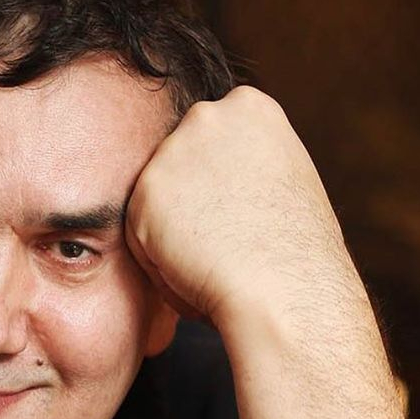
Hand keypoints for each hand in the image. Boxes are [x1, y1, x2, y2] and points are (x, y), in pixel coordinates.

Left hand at [126, 86, 408, 418]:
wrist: (287, 307)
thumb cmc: (286, 275)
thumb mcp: (266, 204)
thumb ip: (233, 178)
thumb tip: (209, 183)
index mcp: (255, 111)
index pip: (200, 145)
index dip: (200, 196)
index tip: (218, 233)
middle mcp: (221, 113)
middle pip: (168, 163)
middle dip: (178, 209)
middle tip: (213, 253)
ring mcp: (185, 145)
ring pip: (147, 191)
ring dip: (163, 229)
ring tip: (202, 262)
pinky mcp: (153, 182)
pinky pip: (132, 217)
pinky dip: (148, 246)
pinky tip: (185, 266)